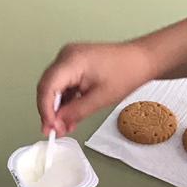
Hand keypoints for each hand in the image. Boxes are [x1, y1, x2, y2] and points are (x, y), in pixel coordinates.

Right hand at [36, 40, 153, 134]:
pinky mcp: (74, 64)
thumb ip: (74, 113)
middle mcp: (66, 56)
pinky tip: (70, 115)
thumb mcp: (99, 99)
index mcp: (71, 61)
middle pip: (46, 87)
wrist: (141, 60)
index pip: (47, 87)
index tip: (49, 128)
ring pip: (53, 87)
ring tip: (65, 126)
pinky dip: (65, 100)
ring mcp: (69, 58)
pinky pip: (62, 83)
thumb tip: (56, 124)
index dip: (45, 110)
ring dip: (57, 108)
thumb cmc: (126, 72)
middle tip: (55, 131)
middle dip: (50, 111)